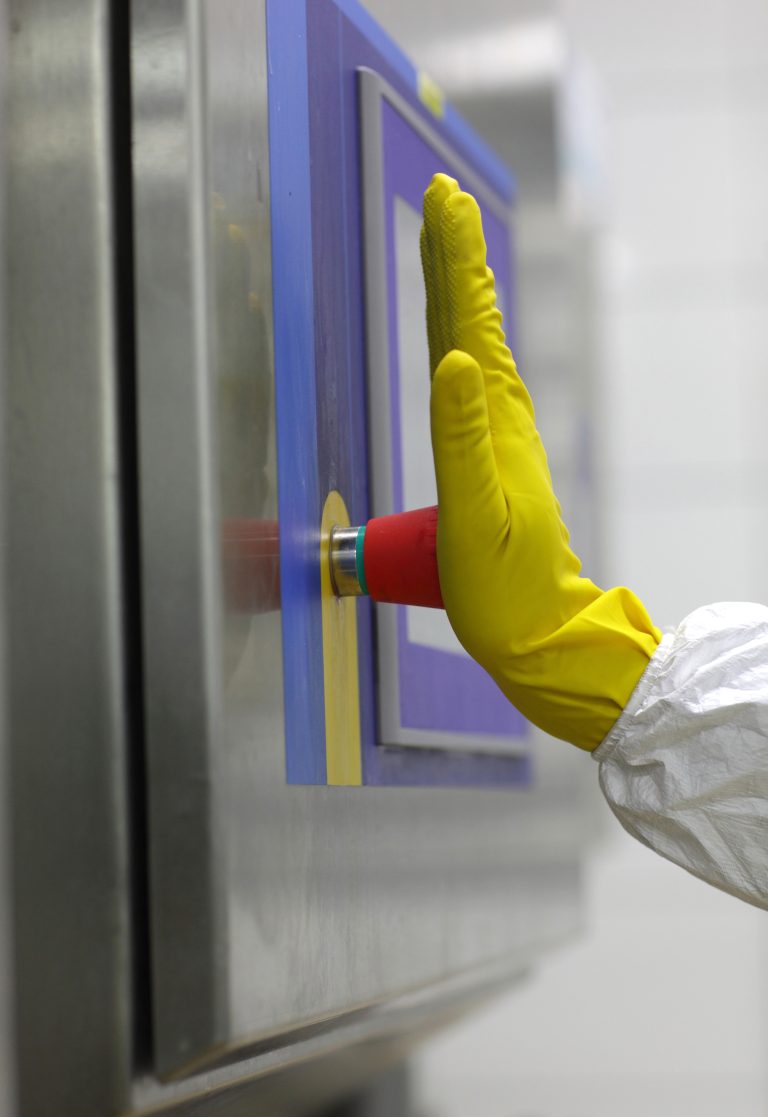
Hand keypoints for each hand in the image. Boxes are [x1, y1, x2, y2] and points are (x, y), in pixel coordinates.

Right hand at [421, 173, 660, 749]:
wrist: (537, 630)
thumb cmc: (502, 587)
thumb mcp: (476, 517)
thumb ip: (462, 439)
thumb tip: (453, 364)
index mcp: (492, 425)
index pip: (469, 328)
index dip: (455, 265)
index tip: (446, 204)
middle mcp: (500, 419)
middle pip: (473, 322)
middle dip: (456, 258)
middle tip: (445, 198)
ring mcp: (499, 435)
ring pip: (476, 343)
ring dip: (462, 288)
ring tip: (451, 240)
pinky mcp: (493, 455)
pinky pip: (476, 378)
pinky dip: (466, 338)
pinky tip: (462, 335)